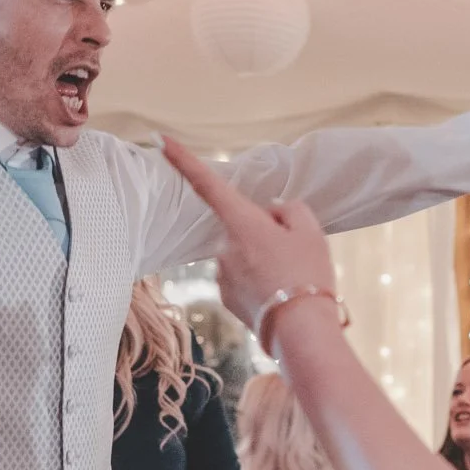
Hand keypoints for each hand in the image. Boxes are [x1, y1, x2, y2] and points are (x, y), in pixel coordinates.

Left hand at [160, 137, 335, 345]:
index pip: (207, 183)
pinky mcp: (224, 296)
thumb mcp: (310, 230)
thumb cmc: (307, 275)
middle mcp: (224, 246)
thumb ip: (289, 209)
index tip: (159, 139)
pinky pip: (241, 276)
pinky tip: (278, 293)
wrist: (301, 331)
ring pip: (243, 252)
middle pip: (241, 224)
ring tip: (290, 278)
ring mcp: (222, 273)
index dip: (183, 159)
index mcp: (242, 222)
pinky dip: (258, 280)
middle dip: (262, 231)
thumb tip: (271, 212)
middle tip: (294, 252)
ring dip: (262, 258)